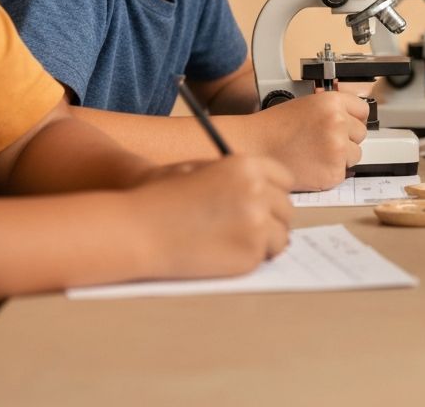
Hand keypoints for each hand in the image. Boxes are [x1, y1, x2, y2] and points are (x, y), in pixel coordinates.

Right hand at [130, 155, 292, 278]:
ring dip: (267, 240)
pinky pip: (265, 256)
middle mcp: (258, 191)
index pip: (283, 179)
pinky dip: (252, 258)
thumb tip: (262, 188)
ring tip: (241, 243)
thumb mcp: (202, 169)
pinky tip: (229, 254)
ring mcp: (257, 223)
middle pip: (286, 208)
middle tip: (255, 229)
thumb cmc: (161, 198)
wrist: (138, 230)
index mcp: (247, 166)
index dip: (274, 193)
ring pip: (281, 234)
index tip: (268, 204)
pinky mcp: (250, 253)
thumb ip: (236, 175)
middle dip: (273, 218)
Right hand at [251, 90, 368, 190]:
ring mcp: (338, 148)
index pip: (363, 110)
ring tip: (315, 154)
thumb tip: (354, 117)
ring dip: (341, 157)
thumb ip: (333, 109)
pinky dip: (330, 173)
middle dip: (347, 138)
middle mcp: (338, 123)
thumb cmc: (275, 128)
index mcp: (333, 102)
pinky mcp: (333, 172)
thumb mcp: (308, 104)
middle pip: (361, 133)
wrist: (255, 148)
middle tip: (322, 142)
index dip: (353, 119)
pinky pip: (344, 173)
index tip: (347, 125)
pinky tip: (312, 166)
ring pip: (355, 154)